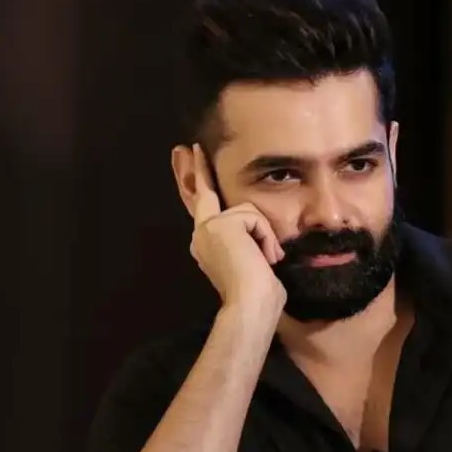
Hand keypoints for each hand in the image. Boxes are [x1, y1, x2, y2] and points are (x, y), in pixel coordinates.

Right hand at [188, 145, 286, 314]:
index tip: (188, 160)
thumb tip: (263, 243)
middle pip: (199, 194)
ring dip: (264, 234)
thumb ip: (248, 241)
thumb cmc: (259, 293)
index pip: (201, 208)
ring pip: (247, 210)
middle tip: (185, 147)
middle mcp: (201, 234)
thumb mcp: (254, 260)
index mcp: (207, 244)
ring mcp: (207, 228)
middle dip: (194, 169)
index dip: (193, 184)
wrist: (251, 304)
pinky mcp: (218, 225)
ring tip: (265, 260)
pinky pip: (254, 216)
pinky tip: (263, 257)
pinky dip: (266, 237)